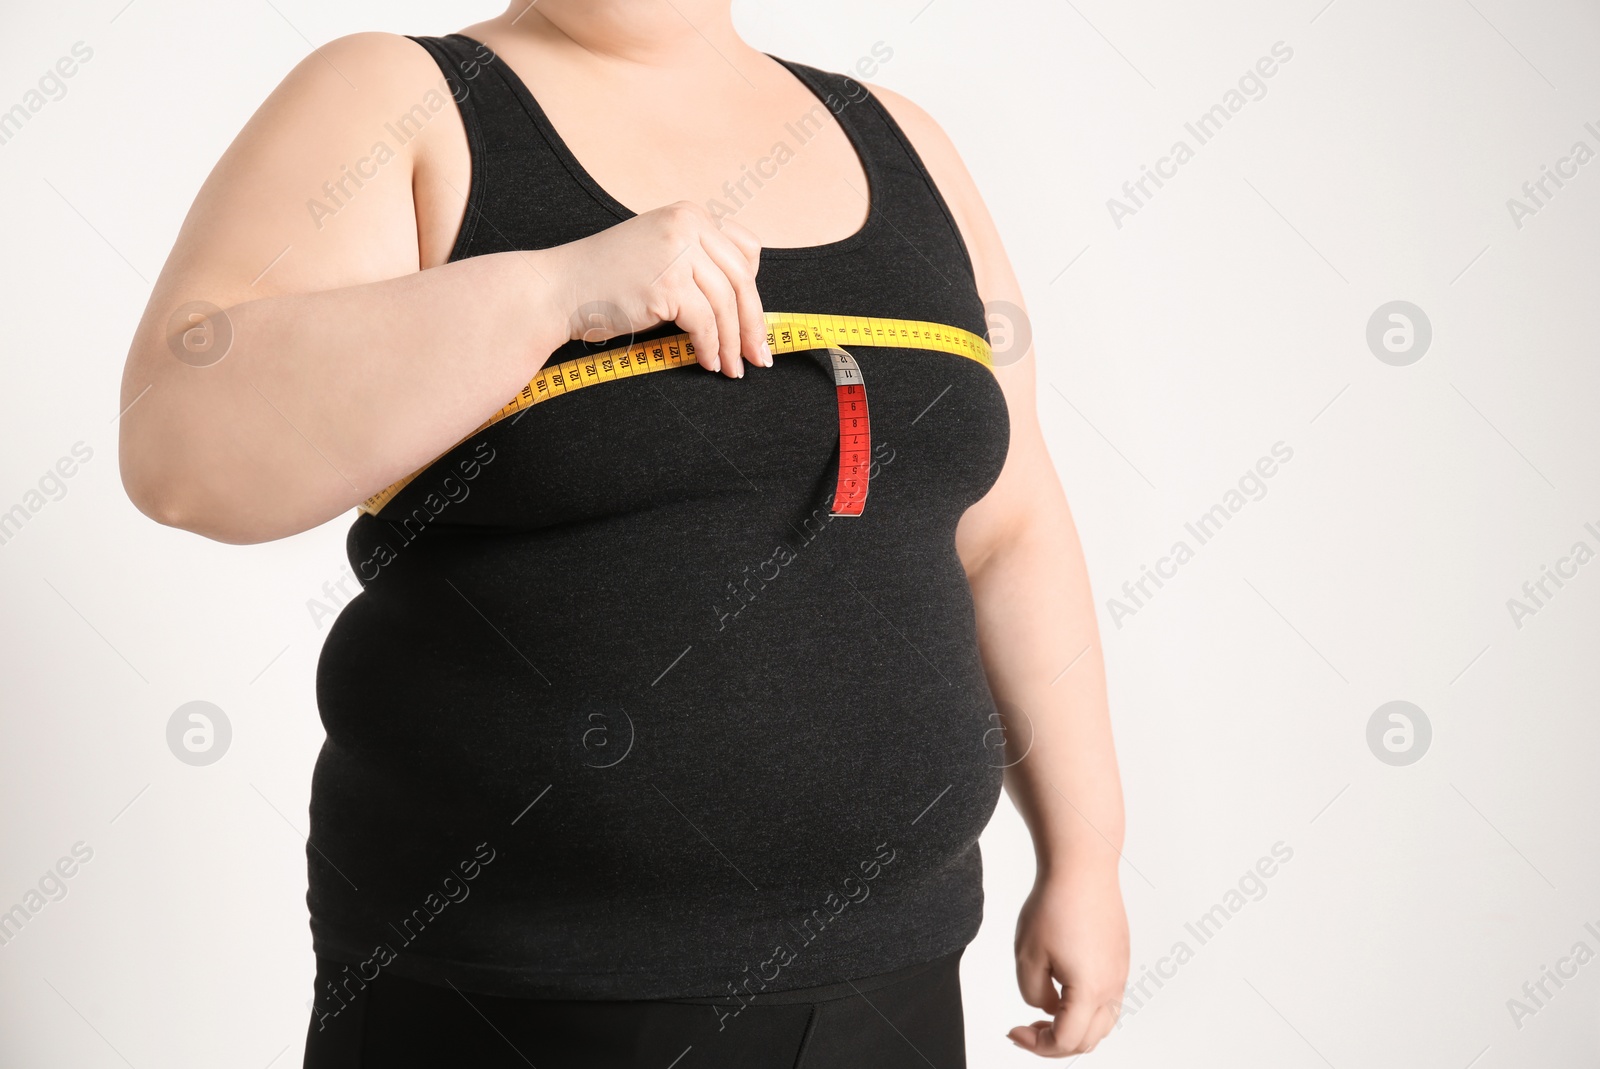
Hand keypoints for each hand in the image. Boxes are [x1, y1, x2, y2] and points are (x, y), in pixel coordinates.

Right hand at [542, 200, 771, 377]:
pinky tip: (707, 363)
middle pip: (742, 279)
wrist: (558, 289)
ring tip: (732, 369)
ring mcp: (677, 251)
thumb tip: (743, 307)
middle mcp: (687, 225)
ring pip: (726, 304)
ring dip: (732, 343)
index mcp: (689, 214)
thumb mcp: (659, 254)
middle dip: (753, 323)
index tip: (754, 322)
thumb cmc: (606, 281)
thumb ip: (696, 265)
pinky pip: (704, 322)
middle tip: (760, 356)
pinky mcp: (667, 283)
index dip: (754, 290)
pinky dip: (709, 348)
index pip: (746, 251)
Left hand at [1008, 867, 1128, 1056]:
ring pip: (1102, 1023)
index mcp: (1090, 991)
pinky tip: (1062, 989)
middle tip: (1026, 1029)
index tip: (1015, 1031)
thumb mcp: (1027, 956)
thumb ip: (1033, 993)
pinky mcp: (1120, 959)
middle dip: (1055, 1043)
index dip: (1037, 1045)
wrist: (1082, 868)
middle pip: (1088, 1040)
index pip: (1066, 1041)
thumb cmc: (1054, 906)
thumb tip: (1047, 1007)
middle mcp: (1112, 987)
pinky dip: (1085, 1008)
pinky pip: (1107, 1000)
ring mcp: (1120, 973)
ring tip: (1045, 1013)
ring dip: (1074, 1028)